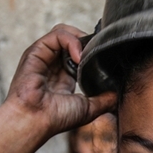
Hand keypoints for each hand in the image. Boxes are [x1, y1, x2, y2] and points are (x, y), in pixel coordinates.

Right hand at [0, 25, 116, 152]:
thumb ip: (103, 100)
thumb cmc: (54, 119)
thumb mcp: (87, 108)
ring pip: (64, 32)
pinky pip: (57, 35)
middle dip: (87, 41)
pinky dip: (71, 41)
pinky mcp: (36, 51)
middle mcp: (52, 63)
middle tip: (99, 52)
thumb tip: (117, 94)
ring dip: (80, 39)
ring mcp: (43, 56)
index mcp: (62, 75)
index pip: (79, 51)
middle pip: (72, 37)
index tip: (104, 56)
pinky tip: (79, 56)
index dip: (92, 50)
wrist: (34, 121)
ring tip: (88, 54)